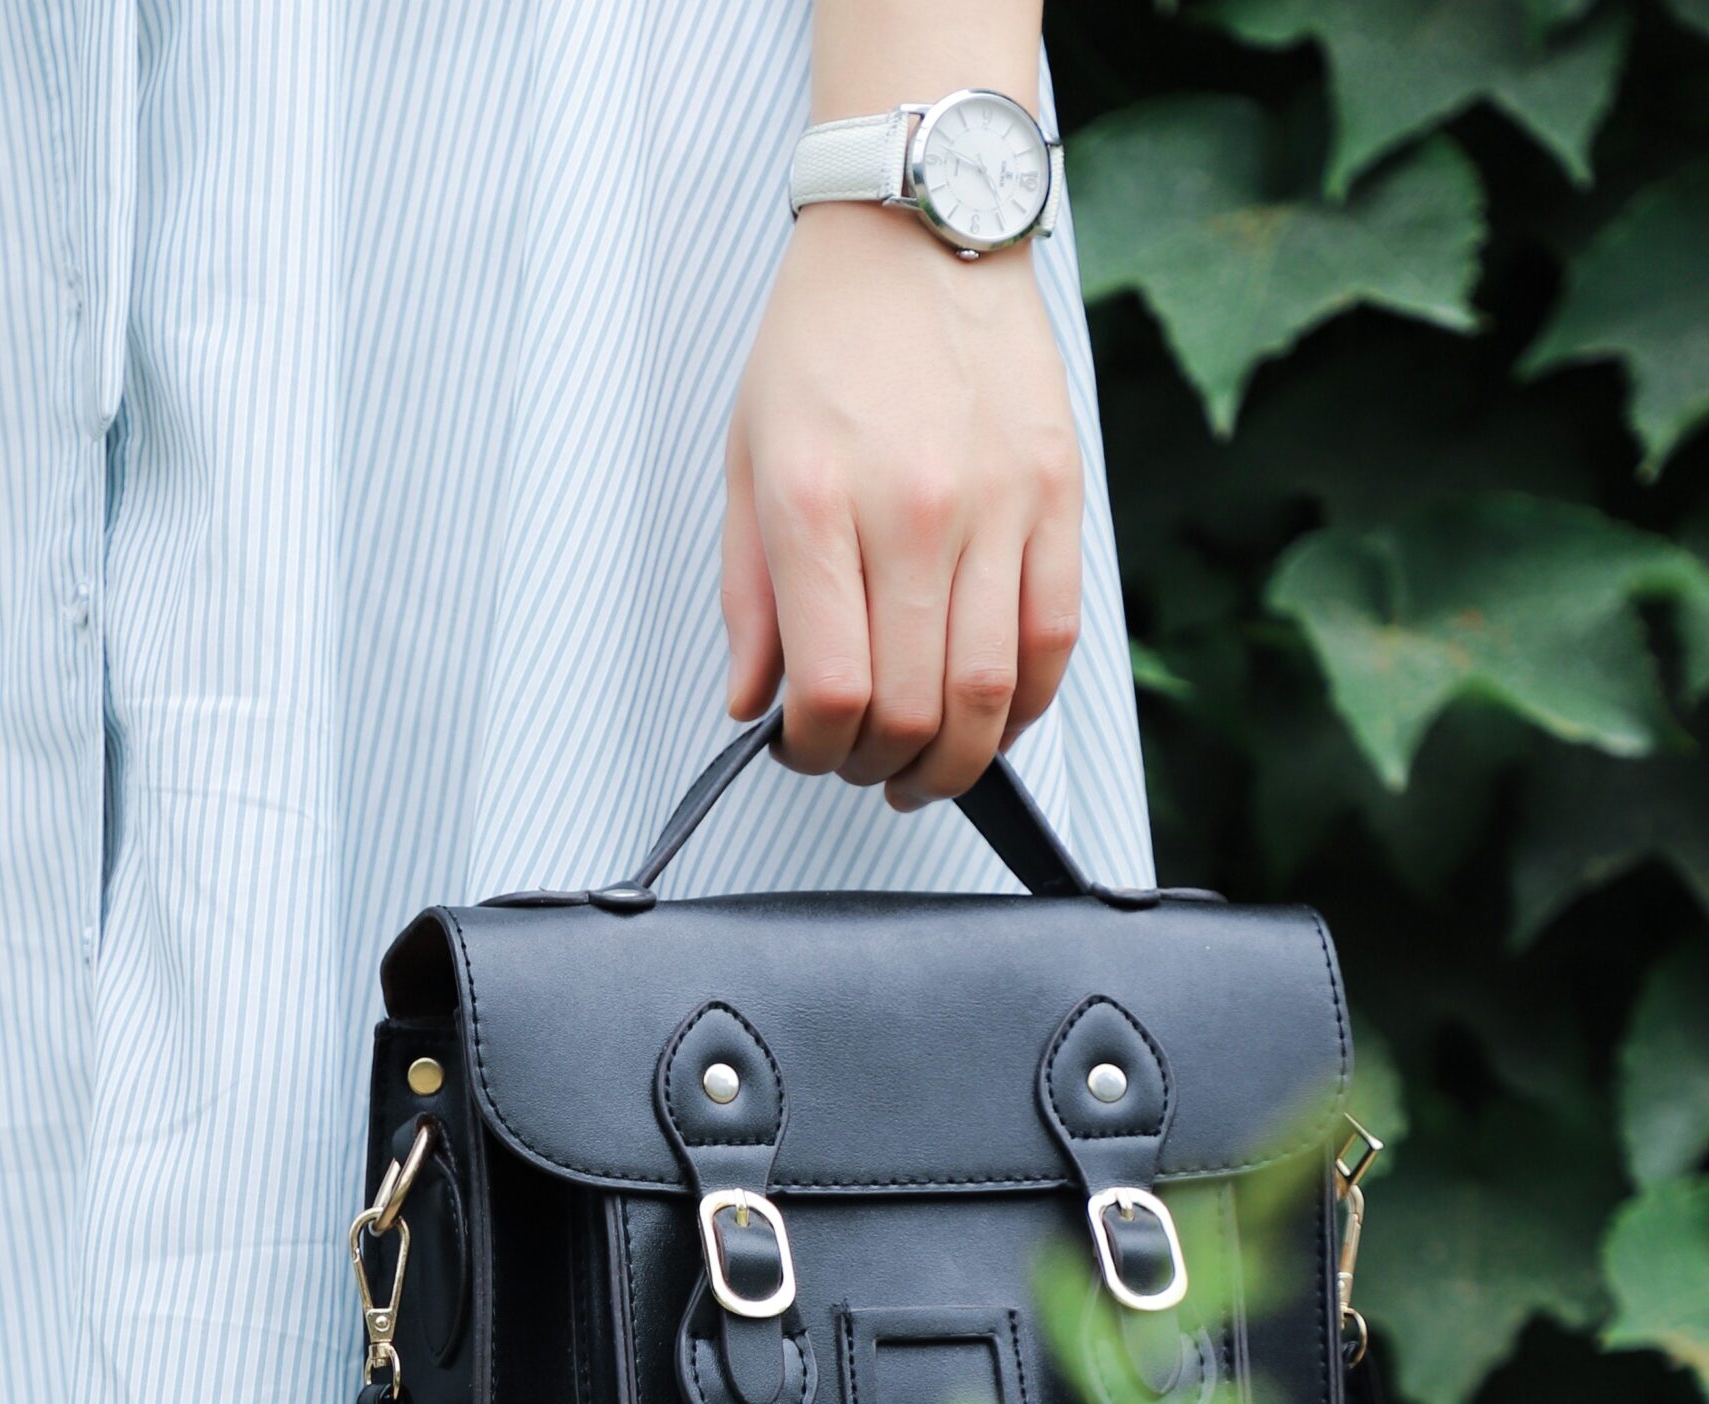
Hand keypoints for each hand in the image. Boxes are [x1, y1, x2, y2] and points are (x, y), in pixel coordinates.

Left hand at [721, 201, 1081, 806]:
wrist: (917, 234)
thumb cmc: (822, 343)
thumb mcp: (746, 462)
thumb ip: (749, 597)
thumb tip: (753, 706)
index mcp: (815, 503)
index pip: (831, 687)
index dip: (815, 749)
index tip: (802, 749)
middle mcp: (911, 509)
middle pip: (913, 706)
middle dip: (879, 767)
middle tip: (860, 766)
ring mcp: (997, 503)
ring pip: (989, 691)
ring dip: (954, 759)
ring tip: (923, 767)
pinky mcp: (1058, 493)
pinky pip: (1053, 637)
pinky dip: (1023, 704)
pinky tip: (989, 718)